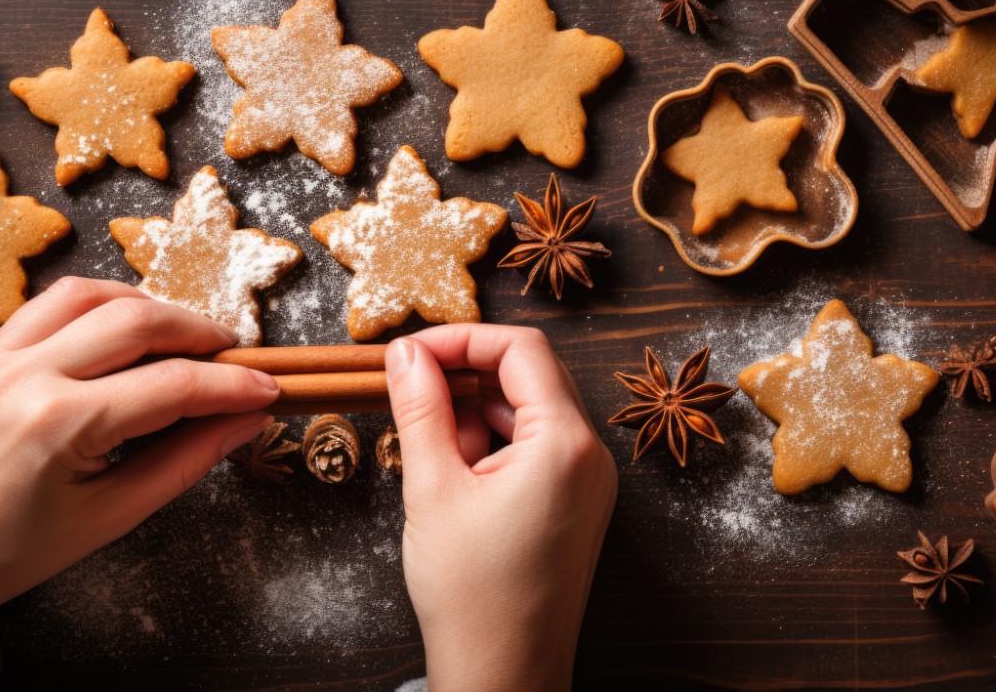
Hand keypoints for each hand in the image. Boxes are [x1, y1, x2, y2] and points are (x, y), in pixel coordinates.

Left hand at [0, 277, 279, 651]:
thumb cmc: (16, 552)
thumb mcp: (114, 515)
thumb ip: (187, 460)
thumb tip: (247, 419)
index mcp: (58, 426)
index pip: (173, 385)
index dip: (233, 384)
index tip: (270, 388)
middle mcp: (22, 376)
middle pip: (136, 320)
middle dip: (198, 331)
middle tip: (234, 354)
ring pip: (88, 294)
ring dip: (146, 305)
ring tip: (181, 336)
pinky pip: (46, 307)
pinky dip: (95, 309)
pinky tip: (121, 335)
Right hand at [386, 325, 617, 690]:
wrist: (503, 675)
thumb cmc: (472, 595)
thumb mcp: (432, 488)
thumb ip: (420, 408)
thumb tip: (404, 352)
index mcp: (567, 444)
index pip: (522, 349)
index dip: (462, 339)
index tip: (410, 352)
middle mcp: (591, 457)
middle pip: (529, 377)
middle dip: (465, 377)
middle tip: (408, 392)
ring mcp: (588, 483)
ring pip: (528, 413)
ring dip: (475, 415)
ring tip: (430, 456)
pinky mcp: (575, 506)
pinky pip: (535, 449)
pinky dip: (492, 446)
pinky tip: (453, 478)